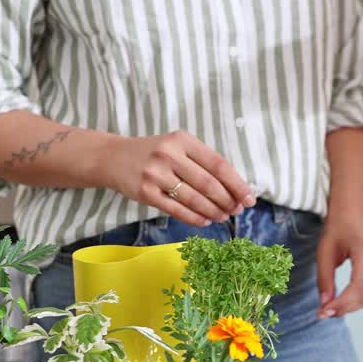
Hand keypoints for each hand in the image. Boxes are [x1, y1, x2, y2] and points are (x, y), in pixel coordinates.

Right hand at [94, 131, 256, 226]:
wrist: (113, 157)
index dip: (237, 184)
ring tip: (222, 217)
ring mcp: (155, 174)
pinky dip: (194, 218)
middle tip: (236, 211)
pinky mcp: (145, 192)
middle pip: (208, 183)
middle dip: (227, 201)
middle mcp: (169, 154)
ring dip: (213, 211)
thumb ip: (202, 163)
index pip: (218, 164)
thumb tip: (234, 188)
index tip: (249, 198)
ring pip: (193, 199)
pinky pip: (176, 209)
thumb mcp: (177, 147)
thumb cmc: (154, 154)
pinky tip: (205, 221)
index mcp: (182, 140)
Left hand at [316, 211, 362, 318]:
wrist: (351, 216)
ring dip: (350, 307)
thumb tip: (325, 305)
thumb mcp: (324, 252)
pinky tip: (342, 302)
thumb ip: (324, 279)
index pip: (358, 286)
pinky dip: (356, 301)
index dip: (342, 303)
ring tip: (331, 308)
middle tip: (324, 313)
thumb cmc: (337, 230)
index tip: (324, 311)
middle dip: (345, 308)